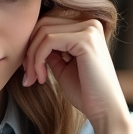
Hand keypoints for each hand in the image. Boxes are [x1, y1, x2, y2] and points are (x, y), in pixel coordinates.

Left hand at [21, 12, 131, 133]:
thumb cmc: (85, 92)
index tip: (28, 69)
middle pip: (43, 24)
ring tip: (34, 78)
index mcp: (86, 28)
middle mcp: (90, 23)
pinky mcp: (85, 40)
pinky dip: (38, 60)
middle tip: (28, 75)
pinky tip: (42, 78)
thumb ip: (50, 50)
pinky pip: (48, 41)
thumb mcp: (62, 66)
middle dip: (29, 50)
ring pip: (43, 32)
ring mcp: (89, 30)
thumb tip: (30, 41)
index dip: (32, 44)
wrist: (104, 110)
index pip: (48, 23)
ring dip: (32, 58)